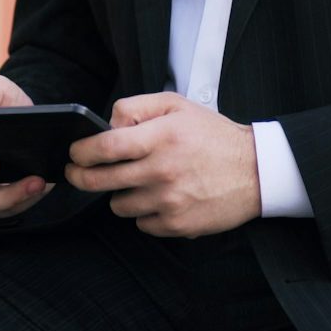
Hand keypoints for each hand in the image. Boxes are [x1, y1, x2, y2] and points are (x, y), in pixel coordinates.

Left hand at [64, 92, 259, 236]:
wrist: (256, 170)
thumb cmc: (211, 135)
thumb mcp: (174, 105)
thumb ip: (135, 107)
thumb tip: (107, 125)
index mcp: (160, 137)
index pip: (104, 147)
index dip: (80, 152)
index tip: (74, 153)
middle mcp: (162, 171)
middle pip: (101, 180)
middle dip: (81, 176)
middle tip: (77, 172)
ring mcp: (170, 201)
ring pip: (118, 205)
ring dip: (120, 193)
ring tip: (135, 181)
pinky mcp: (179, 225)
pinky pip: (141, 224)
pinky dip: (143, 212)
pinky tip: (157, 198)